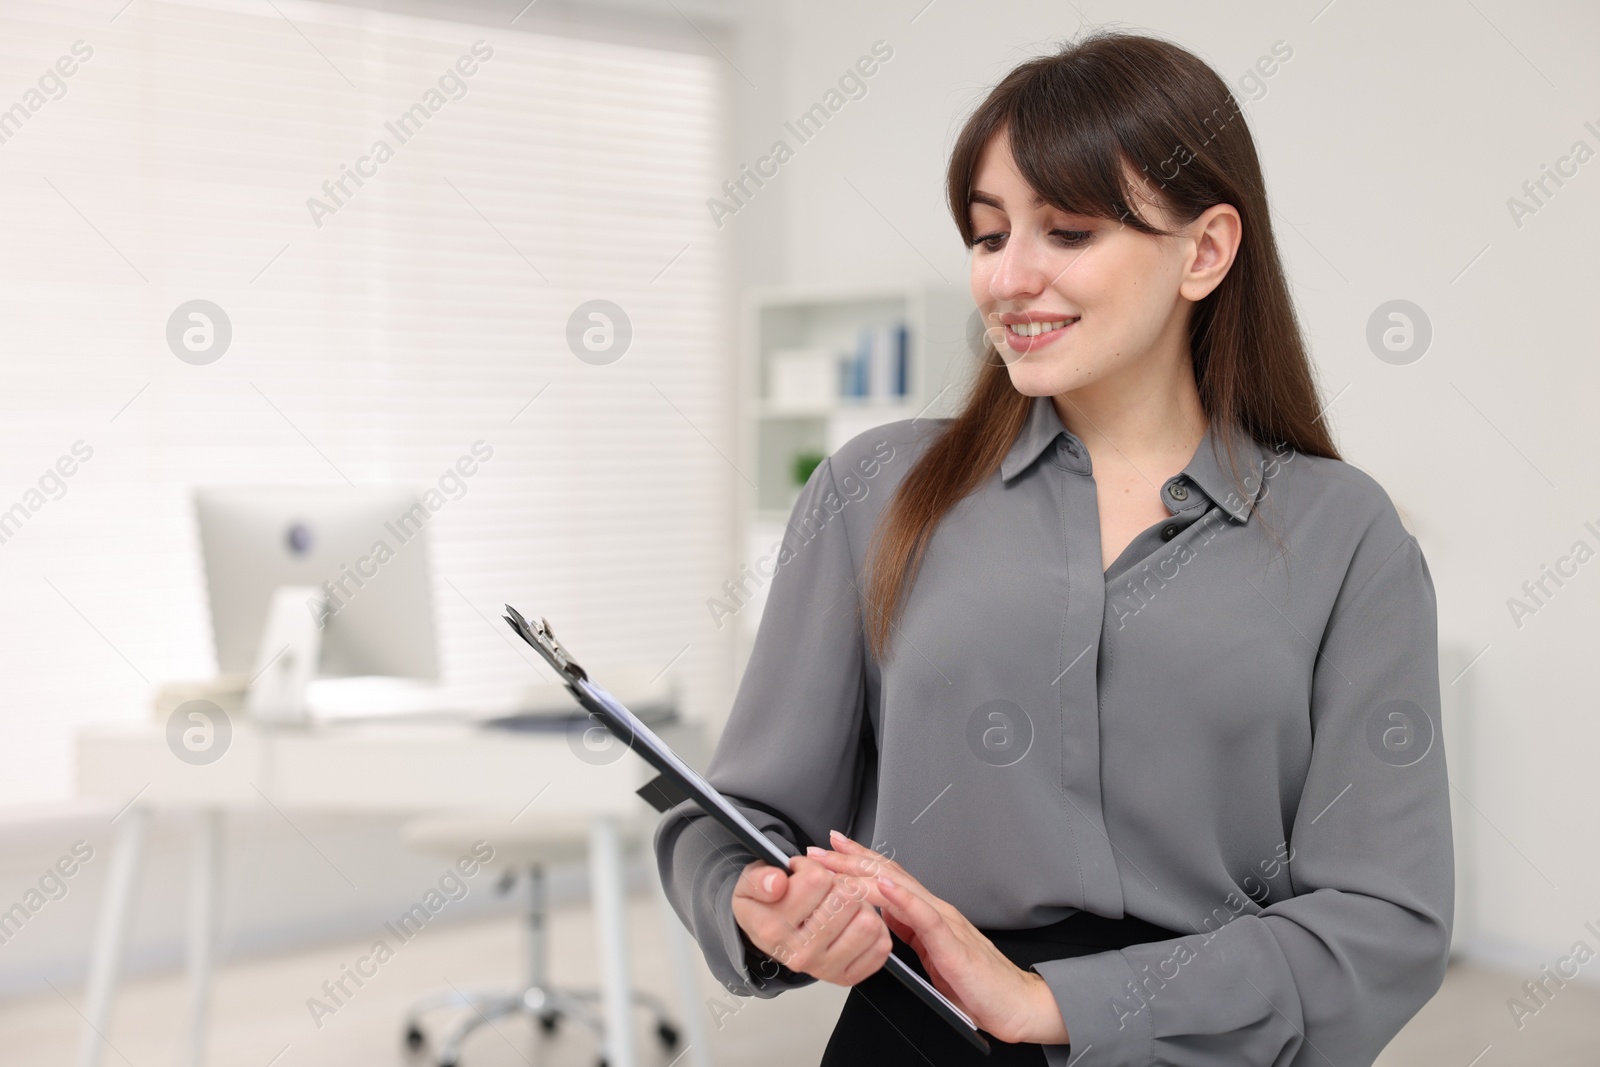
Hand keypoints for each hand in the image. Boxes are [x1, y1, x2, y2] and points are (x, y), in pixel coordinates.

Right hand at [730, 855, 893, 986]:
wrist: (768, 933)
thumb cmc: (765, 905)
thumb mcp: (750, 882)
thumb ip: (759, 879)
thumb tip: (777, 883)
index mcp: (772, 930)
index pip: (817, 880)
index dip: (813, 867)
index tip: (802, 873)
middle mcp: (798, 954)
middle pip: (846, 898)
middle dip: (839, 883)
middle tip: (824, 888)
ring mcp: (824, 969)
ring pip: (868, 921)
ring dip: (860, 904)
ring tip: (840, 903)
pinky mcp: (845, 977)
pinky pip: (880, 946)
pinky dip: (875, 928)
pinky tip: (854, 921)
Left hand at [805, 830, 1068, 1045]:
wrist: (1016, 1003)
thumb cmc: (978, 985)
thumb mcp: (931, 955)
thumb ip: (910, 933)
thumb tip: (881, 920)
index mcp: (927, 914)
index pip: (886, 879)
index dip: (857, 861)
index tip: (829, 850)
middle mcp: (935, 910)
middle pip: (886, 875)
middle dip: (850, 860)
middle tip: (820, 849)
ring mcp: (945, 923)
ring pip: (900, 888)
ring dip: (865, 872)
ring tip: (838, 861)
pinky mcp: (953, 944)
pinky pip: (925, 917)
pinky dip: (903, 899)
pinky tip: (883, 888)